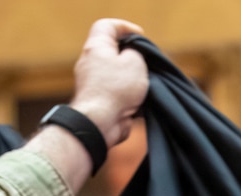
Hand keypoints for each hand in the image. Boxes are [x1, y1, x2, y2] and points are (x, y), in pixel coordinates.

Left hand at [70, 18, 149, 147]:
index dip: (126, 28)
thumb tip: (135, 55)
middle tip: (147, 63)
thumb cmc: (115, 90)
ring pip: (119, 75)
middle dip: (134, 57)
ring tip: (147, 85)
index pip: (107, 26)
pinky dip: (131, 96)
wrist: (101, 123)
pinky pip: (119, 93)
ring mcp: (95, 84)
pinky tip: (142, 101)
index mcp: (97, 47)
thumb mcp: (135, 61)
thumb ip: (137, 52)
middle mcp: (92, 63)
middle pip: (115, 52)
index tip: (141, 36)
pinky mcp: (102, 102)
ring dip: (135, 79)